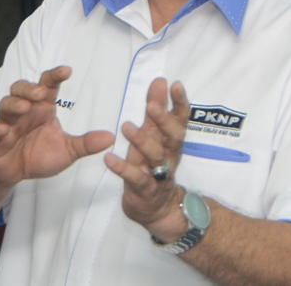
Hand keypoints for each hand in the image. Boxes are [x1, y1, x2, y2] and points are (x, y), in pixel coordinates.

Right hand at [0, 66, 114, 186]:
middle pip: (22, 89)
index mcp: (42, 108)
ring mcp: (8, 123)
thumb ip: (86, 143)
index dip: (55, 76)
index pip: (47, 85)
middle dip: (29, 88)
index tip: (67, 71)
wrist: (13, 174)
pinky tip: (2, 130)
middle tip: (40, 92)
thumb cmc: (38, 155)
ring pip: (6, 104)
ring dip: (14, 104)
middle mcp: (24, 111)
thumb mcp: (67, 151)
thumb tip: (110, 137)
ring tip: (24, 108)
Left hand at [104, 78, 190, 240]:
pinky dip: (122, 168)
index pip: (181, 120)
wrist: (157, 209)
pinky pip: (135, 178)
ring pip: (155, 157)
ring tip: (126, 127)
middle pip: (173, 137)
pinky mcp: (144, 190)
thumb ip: (155, 110)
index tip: (174, 84)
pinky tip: (109, 159)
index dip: (180, 103)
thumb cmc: (152, 166)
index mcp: (172, 141)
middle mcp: (169, 156)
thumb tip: (159, 81)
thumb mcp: (154, 136)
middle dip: (163, 120)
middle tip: (151, 105)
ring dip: (142, 141)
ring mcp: (158, 175)